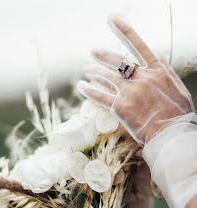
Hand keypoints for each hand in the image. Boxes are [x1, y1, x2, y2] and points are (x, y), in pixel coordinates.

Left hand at [77, 15, 193, 144]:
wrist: (172, 135)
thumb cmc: (178, 115)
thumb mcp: (178, 88)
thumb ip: (165, 70)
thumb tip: (156, 53)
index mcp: (158, 71)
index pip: (139, 45)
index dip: (125, 30)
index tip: (113, 19)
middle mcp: (142, 78)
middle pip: (118, 61)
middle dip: (103, 55)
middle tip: (93, 51)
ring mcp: (130, 92)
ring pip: (107, 77)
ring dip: (95, 72)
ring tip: (86, 70)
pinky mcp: (121, 108)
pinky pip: (101, 97)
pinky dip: (90, 91)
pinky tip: (82, 87)